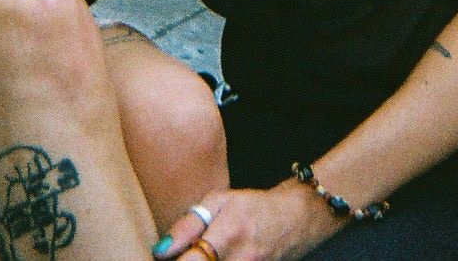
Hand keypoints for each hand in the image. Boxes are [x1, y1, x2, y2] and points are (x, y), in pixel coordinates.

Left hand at [153, 184, 337, 260]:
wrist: (296, 220)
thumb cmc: (253, 207)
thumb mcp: (219, 202)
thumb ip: (188, 225)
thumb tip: (161, 250)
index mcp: (227, 234)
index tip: (161, 258)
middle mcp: (241, 259)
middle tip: (186, 255)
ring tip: (201, 255)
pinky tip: (215, 259)